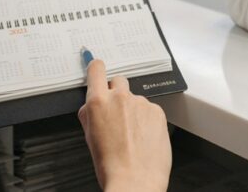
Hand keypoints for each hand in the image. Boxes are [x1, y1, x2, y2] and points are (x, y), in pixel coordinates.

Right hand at [78, 60, 170, 191]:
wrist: (135, 181)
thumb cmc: (111, 165)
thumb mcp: (89, 138)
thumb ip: (89, 115)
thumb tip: (90, 105)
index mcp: (98, 103)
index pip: (97, 69)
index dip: (96, 67)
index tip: (97, 66)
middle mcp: (120, 98)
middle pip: (118, 80)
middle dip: (116, 91)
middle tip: (117, 112)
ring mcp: (141, 103)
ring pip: (135, 98)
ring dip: (133, 109)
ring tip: (132, 134)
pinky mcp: (157, 111)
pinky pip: (150, 109)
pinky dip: (147, 119)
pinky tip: (144, 137)